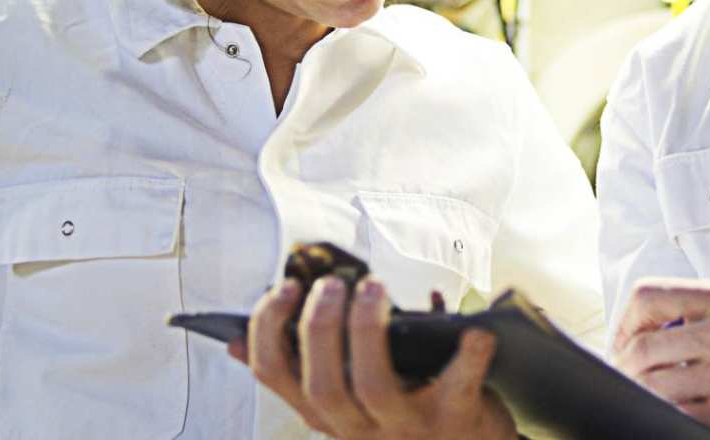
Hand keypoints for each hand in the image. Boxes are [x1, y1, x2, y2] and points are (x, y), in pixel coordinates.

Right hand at [230, 277, 516, 439]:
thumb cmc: (404, 413)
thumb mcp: (347, 400)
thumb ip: (305, 368)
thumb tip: (233, 341)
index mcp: (324, 414)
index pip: (272, 376)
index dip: (267, 330)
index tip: (285, 289)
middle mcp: (357, 428)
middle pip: (322, 384)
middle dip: (319, 327)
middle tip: (333, 283)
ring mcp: (406, 428)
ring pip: (372, 387)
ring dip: (367, 332)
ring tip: (373, 288)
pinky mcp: (455, 421)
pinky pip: (458, 387)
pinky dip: (469, 357)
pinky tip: (476, 330)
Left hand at [612, 278, 709, 439]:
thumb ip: (698, 313)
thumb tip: (636, 332)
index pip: (646, 295)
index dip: (623, 323)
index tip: (623, 344)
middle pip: (640, 346)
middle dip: (624, 369)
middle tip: (627, 381)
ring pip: (650, 384)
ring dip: (641, 395)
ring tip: (649, 398)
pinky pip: (672, 412)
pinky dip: (663, 414)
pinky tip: (672, 413)